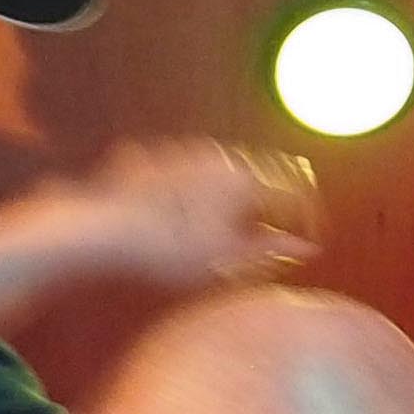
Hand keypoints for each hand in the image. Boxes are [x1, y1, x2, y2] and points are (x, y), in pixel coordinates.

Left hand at [46, 138, 319, 288]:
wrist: (104, 227)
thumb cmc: (165, 251)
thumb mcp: (222, 261)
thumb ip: (267, 252)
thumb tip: (302, 247)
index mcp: (247, 181)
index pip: (298, 193)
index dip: (309, 220)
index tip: (308, 243)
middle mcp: (226, 158)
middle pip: (272, 174)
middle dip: (281, 204)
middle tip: (280, 236)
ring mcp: (195, 151)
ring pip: (238, 169)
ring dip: (249, 195)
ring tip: (242, 230)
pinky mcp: (168, 156)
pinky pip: (206, 170)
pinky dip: (216, 190)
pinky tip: (202, 215)